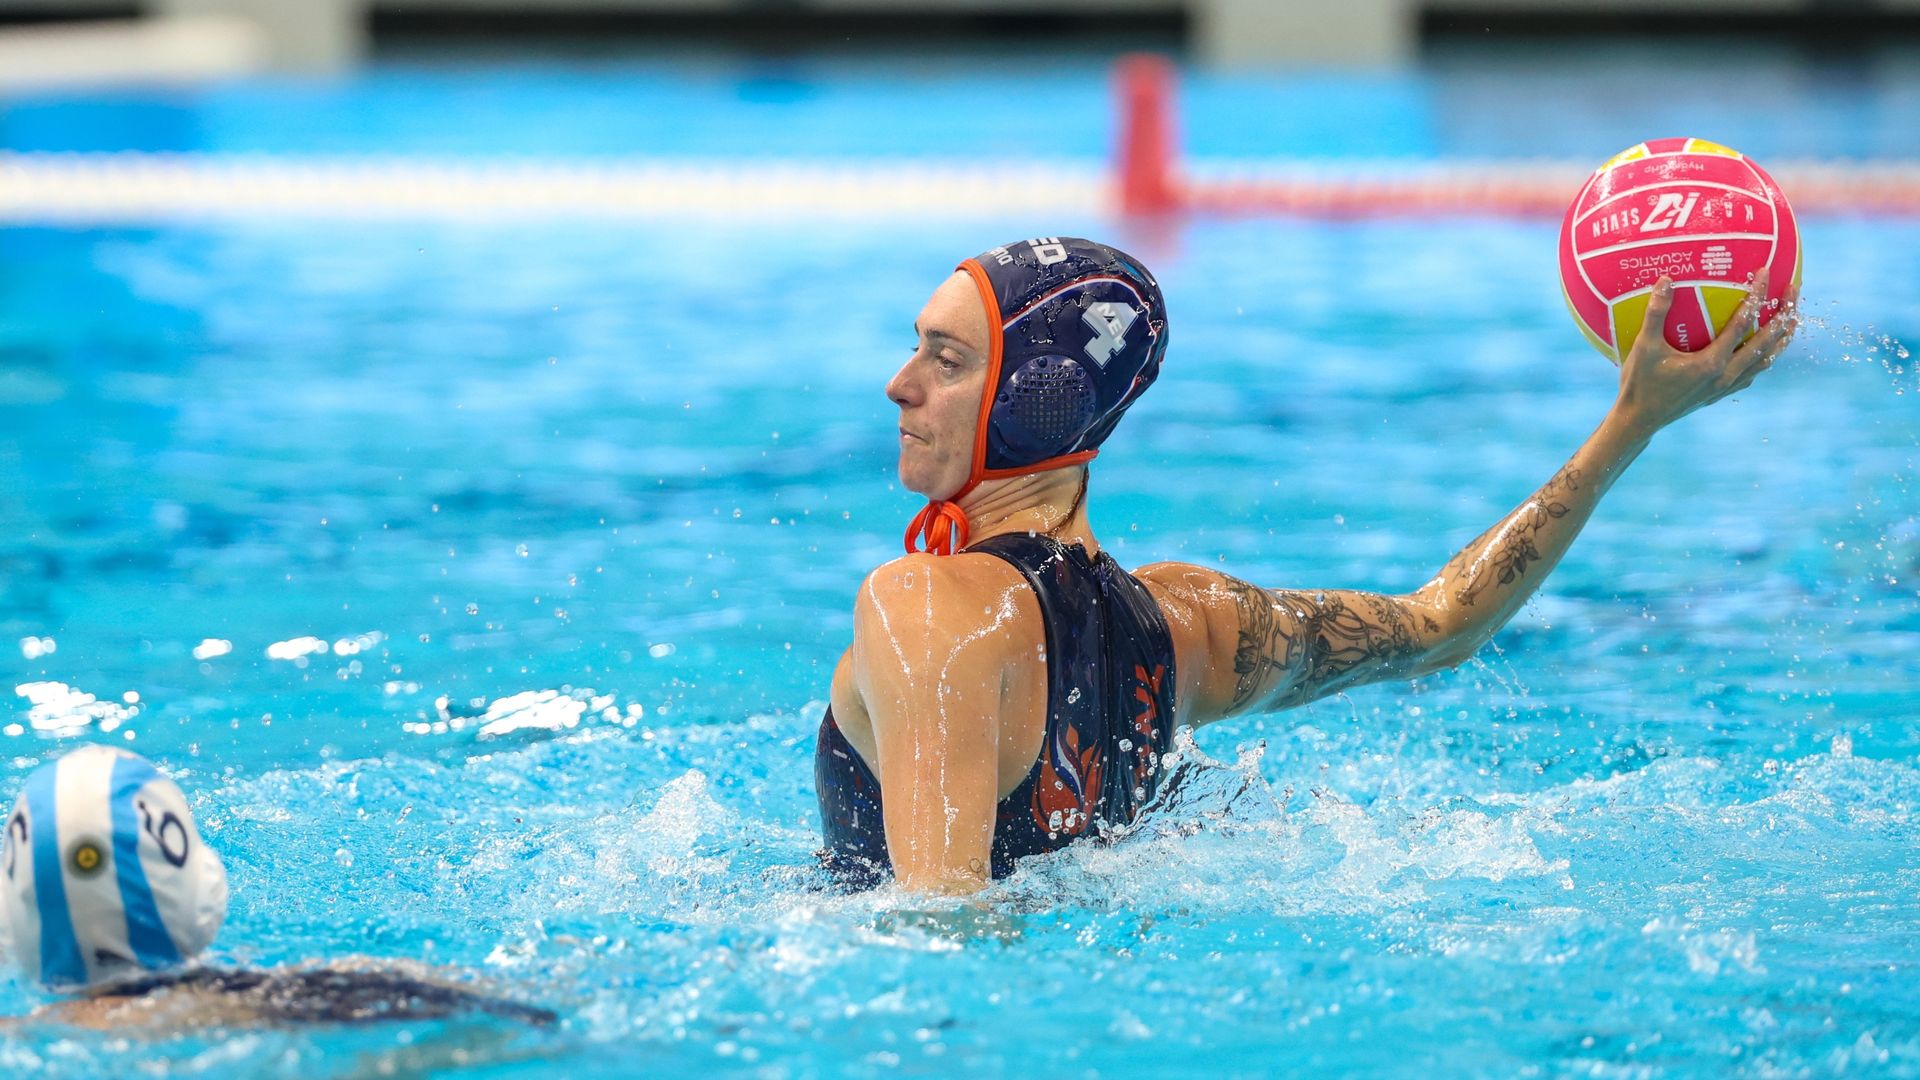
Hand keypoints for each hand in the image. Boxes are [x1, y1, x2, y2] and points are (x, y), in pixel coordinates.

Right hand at [1612, 269, 1800, 437]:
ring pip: (1765, 360)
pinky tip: (1764, 350)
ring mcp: (1725, 386)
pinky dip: (1764, 358)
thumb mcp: (1643, 347)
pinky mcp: (1720, 393)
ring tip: (1792, 319)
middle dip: (1783, 314)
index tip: (1767, 272)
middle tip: (1794, 289)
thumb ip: (1656, 313)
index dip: (1757, 296)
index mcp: (1711, 363)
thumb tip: (1666, 279)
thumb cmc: (1639, 382)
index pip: (1743, 324)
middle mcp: (1726, 376)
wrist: (1639, 419)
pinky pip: (1752, 373)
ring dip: (1781, 338)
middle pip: (1766, 342)